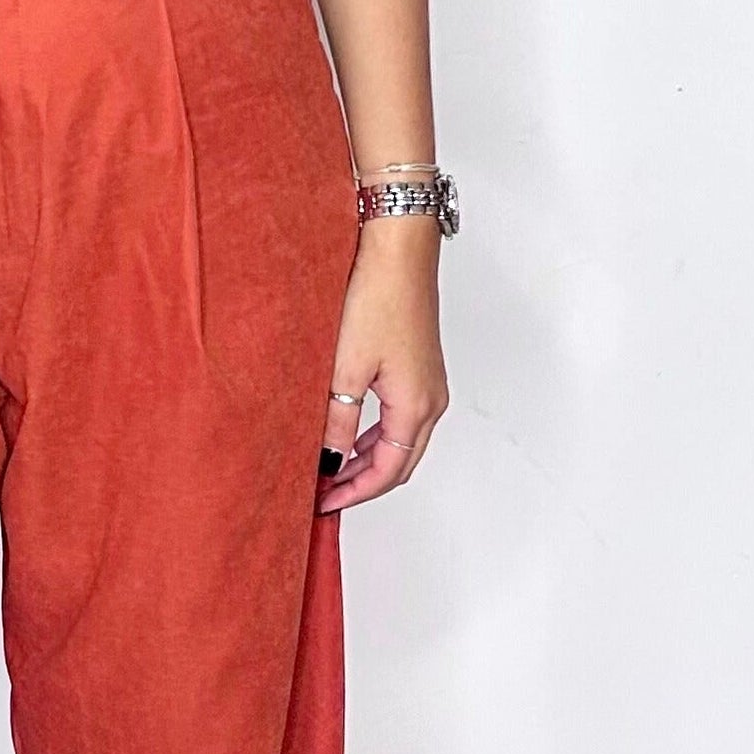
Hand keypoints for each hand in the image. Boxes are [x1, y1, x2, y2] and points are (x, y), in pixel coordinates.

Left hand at [315, 225, 448, 512]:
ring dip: (369, 461)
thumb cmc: (378, 298)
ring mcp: (430, 384)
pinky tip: (349, 434)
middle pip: (400, 463)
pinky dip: (377, 437)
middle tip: (325, 494)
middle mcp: (431, 400)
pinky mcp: (421, 368)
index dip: (354, 493)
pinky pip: (401, 418)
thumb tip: (328, 460)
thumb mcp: (346, 368)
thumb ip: (337, 421)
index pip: (387, 472)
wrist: (399, 251)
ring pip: (402, 442)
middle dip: (363, 484)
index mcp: (416, 407)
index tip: (322, 503)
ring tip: (331, 469)